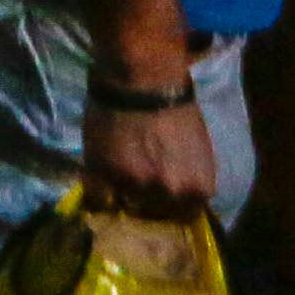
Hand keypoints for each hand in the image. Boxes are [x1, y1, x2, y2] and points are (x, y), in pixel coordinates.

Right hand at [80, 82, 216, 216]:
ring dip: (122, 188)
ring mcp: (135, 185)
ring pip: (126, 200)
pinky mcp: (104, 173)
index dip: (171, 203)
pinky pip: (98, 192)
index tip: (161, 195)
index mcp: (198, 188)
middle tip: (138, 179)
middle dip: (147, 198)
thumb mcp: (196, 149)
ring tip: (117, 169)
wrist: (142, 79)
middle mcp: (170, 193)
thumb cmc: (175, 105)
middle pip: (156, 211)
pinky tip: (100, 170)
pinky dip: (97, 185)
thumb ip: (186, 176)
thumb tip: (174, 190)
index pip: (186, 215)